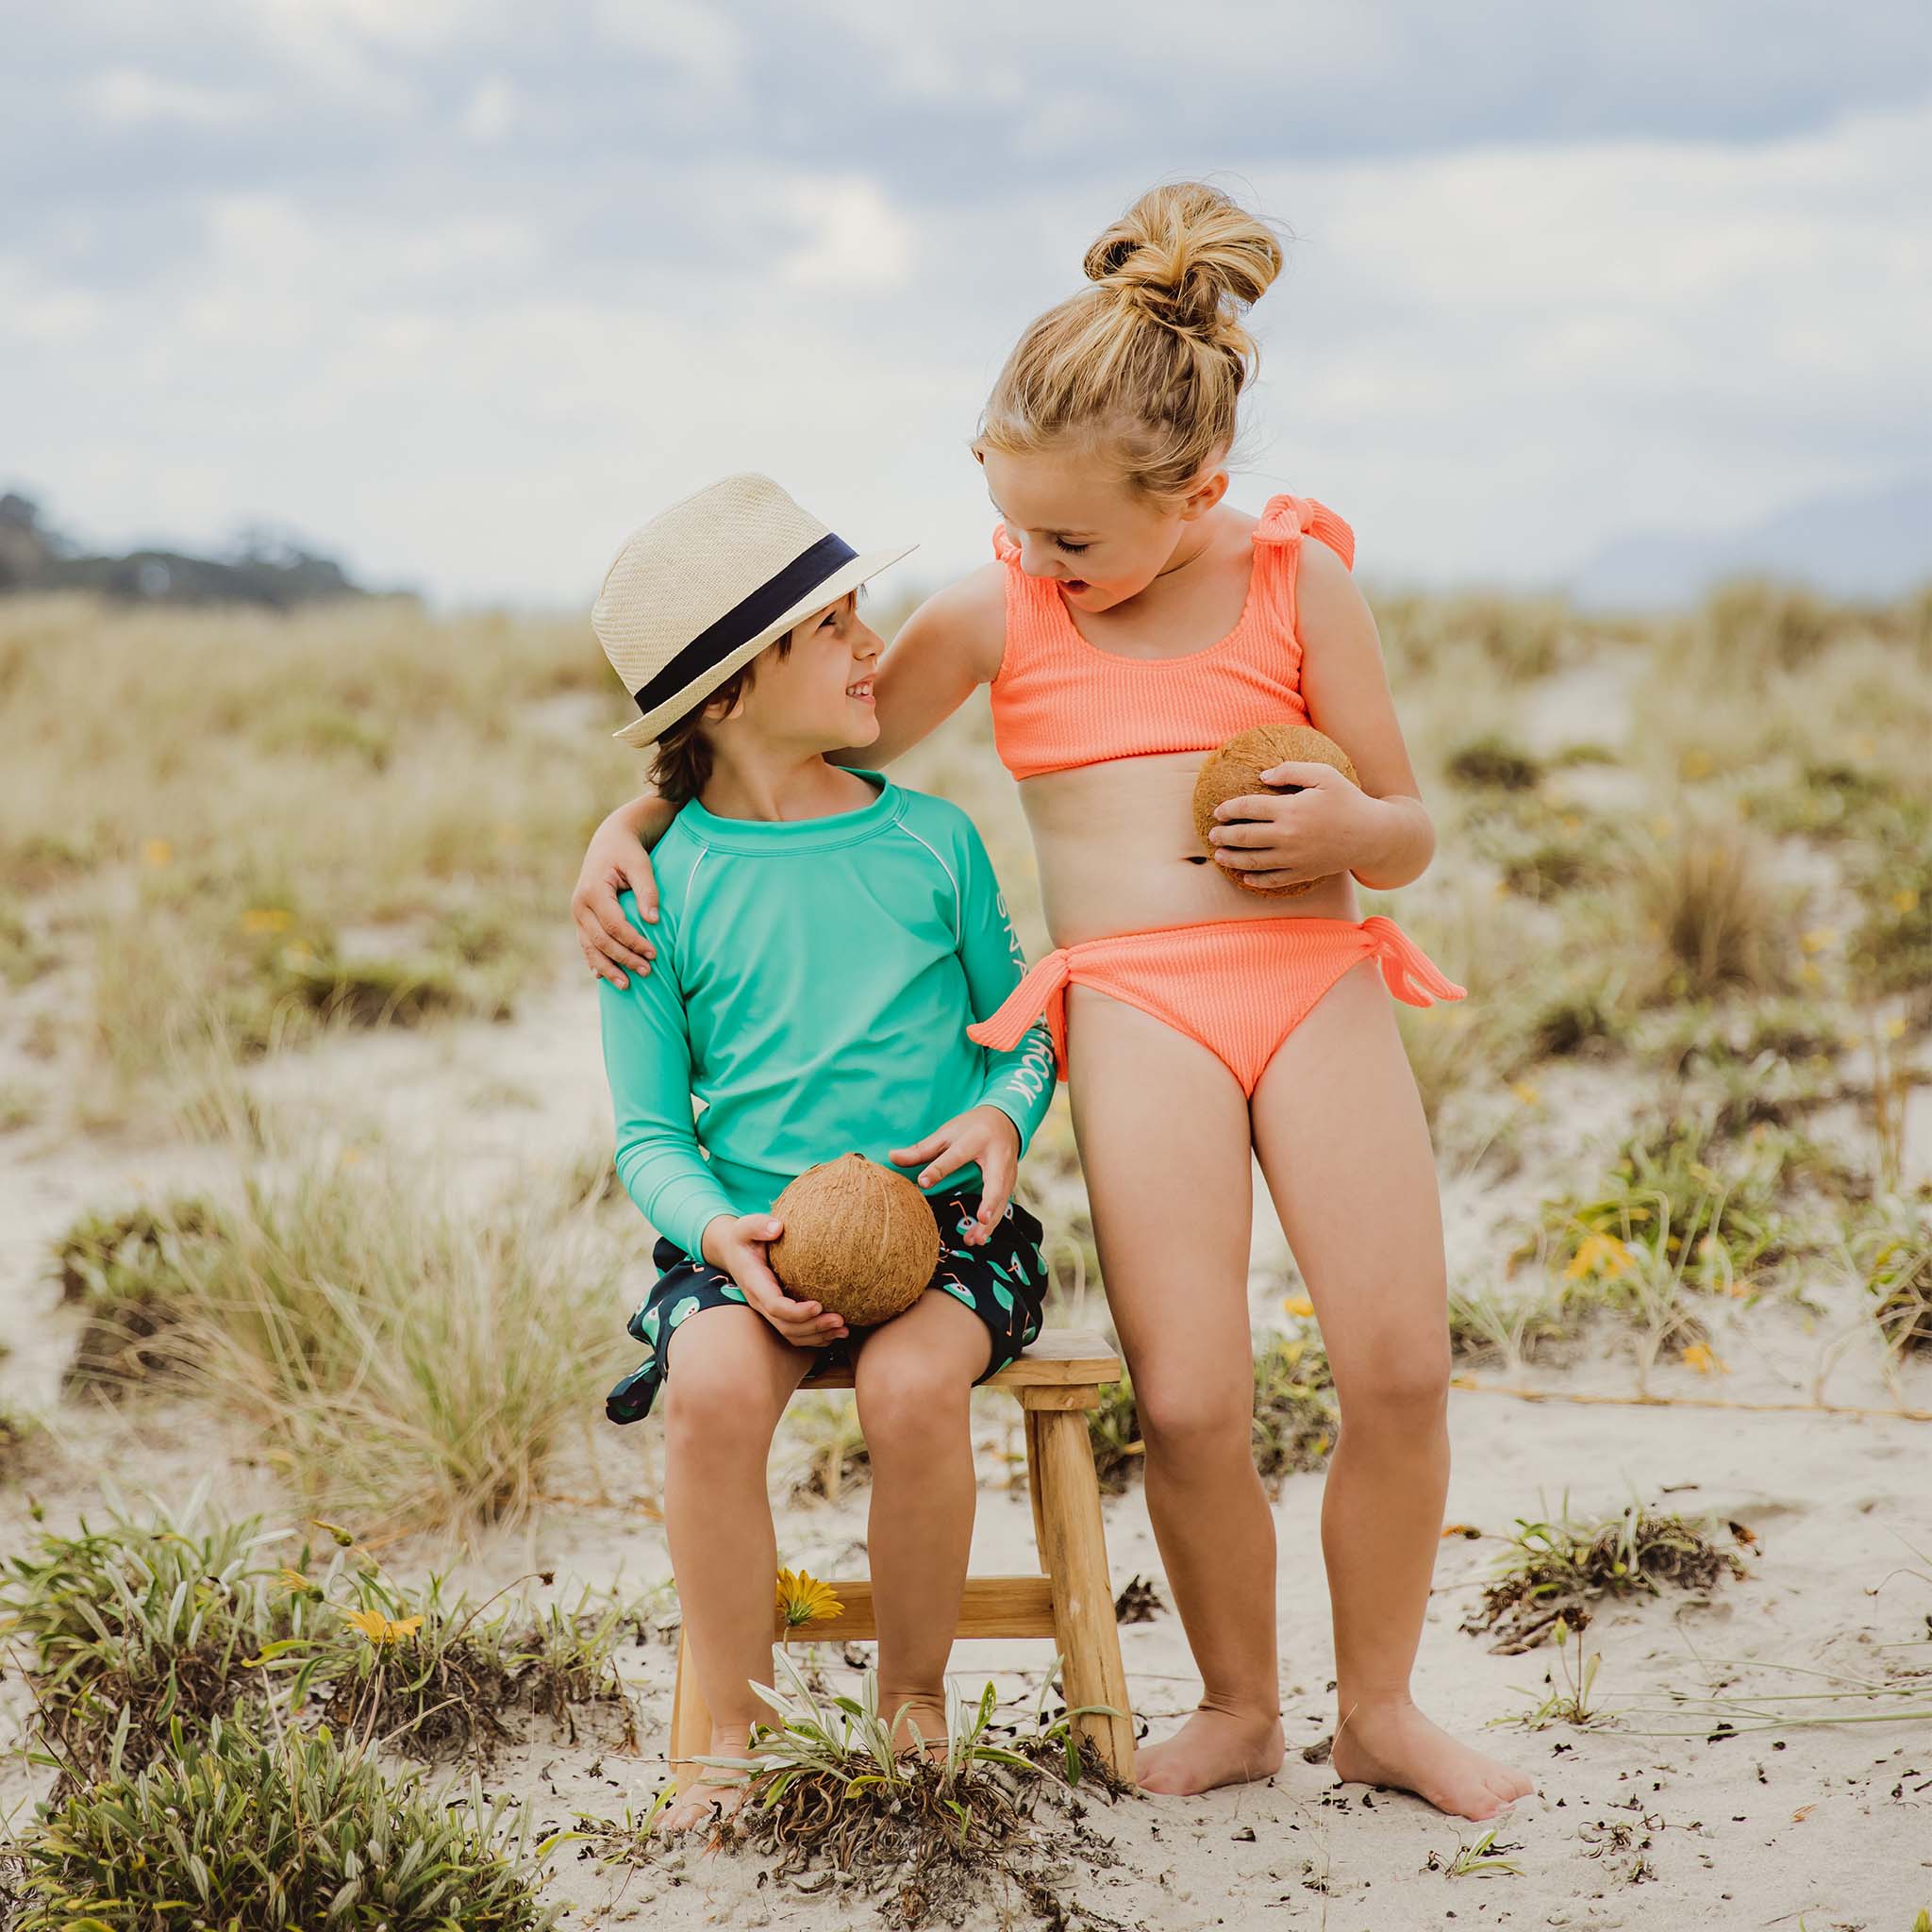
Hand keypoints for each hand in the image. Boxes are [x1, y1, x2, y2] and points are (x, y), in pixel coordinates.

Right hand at [573, 809, 661, 986]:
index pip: (614, 925)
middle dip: (623, 959)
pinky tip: (602, 976)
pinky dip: (594, 961)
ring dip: (607, 968)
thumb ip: (647, 890)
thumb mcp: (641, 864)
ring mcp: (577, 914)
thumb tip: (653, 920)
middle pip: (601, 941)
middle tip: (647, 972)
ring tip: (626, 986)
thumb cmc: (628, 852)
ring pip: (590, 947)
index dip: (633, 941)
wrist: (609, 841)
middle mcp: (579, 905)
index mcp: (593, 891)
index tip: (654, 954)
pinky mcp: (581, 919)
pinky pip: (585, 944)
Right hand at [699, 1213, 848, 1348]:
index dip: (796, 1311)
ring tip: (843, 1330)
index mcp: (755, 1283)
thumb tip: (778, 1227)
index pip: (774, 1305)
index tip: (819, 1305)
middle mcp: (760, 1302)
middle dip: (814, 1327)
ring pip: (791, 1334)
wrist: (733, 1252)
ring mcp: (768, 1311)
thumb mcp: (745, 1226)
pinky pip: (795, 1333)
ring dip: (818, 1336)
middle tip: (840, 1320)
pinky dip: (816, 1338)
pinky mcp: (778, 1313)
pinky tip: (835, 1332)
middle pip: (786, 1326)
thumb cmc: (744, 1238)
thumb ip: (759, 1225)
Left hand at [888, 1105, 1019, 1247]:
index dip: (939, 1169)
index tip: (922, 1182)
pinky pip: (1003, 1206)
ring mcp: (1008, 1172)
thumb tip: (891, 1157)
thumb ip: (921, 1149)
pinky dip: (993, 1223)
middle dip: (990, 1201)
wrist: (1004, 1121)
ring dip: (990, 1222)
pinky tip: (979, 1237)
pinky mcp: (1012, 1183)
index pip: (956, 1155)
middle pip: (995, 1182)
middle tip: (980, 1219)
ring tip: (973, 1240)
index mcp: (976, 1139)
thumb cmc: (970, 1127)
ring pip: (1002, 1200)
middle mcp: (997, 1156)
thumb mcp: (946, 1133)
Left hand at [1208, 759, 1377, 891]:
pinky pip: (1273, 880)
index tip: (1218, 811)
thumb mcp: (1324, 774)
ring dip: (1232, 859)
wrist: (1373, 835)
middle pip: (1244, 836)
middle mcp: (1288, 836)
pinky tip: (1245, 876)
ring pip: (1253, 861)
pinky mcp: (1303, 873)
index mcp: (1291, 809)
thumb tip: (1261, 776)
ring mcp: (1295, 858)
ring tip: (1219, 855)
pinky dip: (1256, 880)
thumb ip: (1291, 770)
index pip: (1249, 808)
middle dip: (1223, 835)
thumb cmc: (1348, 800)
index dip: (1229, 809)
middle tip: (1211, 834)